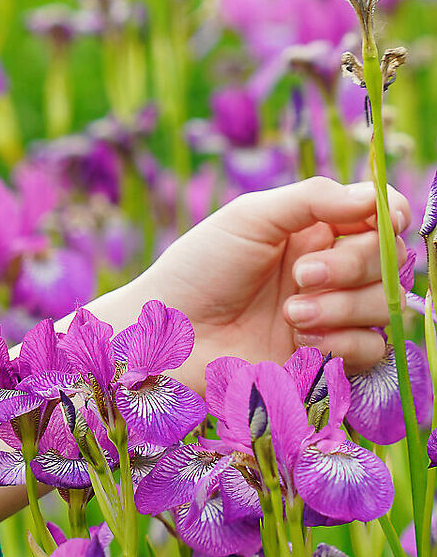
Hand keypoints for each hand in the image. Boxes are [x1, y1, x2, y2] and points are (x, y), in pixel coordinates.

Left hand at [132, 177, 408, 387]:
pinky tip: (298, 340)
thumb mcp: (250, 218)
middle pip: (391, 260)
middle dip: (355, 265)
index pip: (381, 216)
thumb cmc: (198, 269)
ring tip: (290, 313)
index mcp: (315, 229)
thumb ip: (313, 199)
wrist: (165, 338)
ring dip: (344, 306)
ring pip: (386, 305)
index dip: (390, 216)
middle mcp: (330, 270)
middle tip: (300, 276)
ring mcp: (331, 316)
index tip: (384, 220)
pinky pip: (372, 349)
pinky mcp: (326, 359)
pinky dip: (342, 342)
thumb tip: (374, 197)